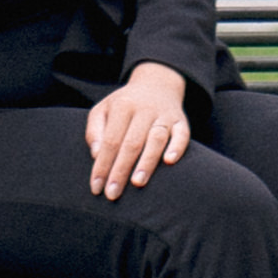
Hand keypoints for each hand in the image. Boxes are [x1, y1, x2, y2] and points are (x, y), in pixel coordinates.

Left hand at [85, 62, 194, 198]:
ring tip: (137, 183)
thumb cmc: (124, 105)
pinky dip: (177, 147)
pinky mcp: (181, 121)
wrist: (156, 84)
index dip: (102, 165)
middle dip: (121, 170)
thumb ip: (94, 131)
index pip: (110, 140)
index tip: (96, 187)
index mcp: (122, 106)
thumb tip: (96, 155)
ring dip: (147, 161)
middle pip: (132, 143)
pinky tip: (169, 162)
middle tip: (112, 194)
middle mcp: (144, 109)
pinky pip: (182, 134)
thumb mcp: (103, 110)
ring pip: (156, 138)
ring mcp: (164, 115)